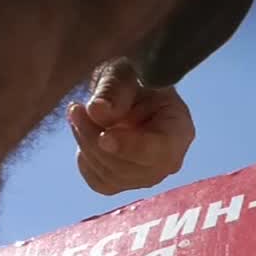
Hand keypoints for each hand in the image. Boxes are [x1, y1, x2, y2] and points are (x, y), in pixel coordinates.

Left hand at [68, 58, 194, 194]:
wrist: (124, 90)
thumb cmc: (131, 76)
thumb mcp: (123, 72)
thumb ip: (113, 90)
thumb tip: (97, 110)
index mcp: (179, 130)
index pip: (160, 151)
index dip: (131, 148)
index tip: (104, 137)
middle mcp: (168, 161)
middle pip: (133, 169)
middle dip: (98, 141)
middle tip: (76, 109)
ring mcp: (147, 175)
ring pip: (113, 177)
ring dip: (86, 146)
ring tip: (77, 113)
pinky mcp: (124, 183)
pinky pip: (100, 182)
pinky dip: (86, 160)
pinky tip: (84, 134)